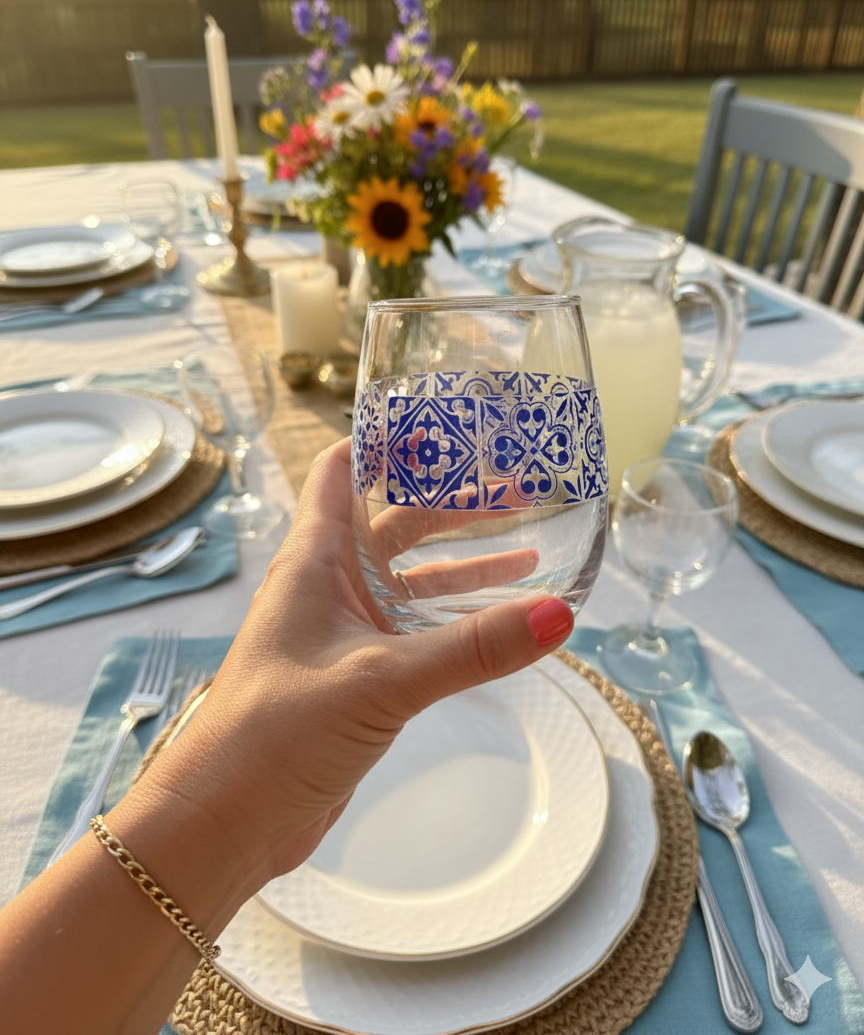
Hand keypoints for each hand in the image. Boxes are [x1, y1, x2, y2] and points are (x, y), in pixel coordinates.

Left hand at [145, 437, 572, 890]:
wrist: (226, 820)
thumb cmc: (276, 733)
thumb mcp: (382, 680)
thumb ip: (472, 648)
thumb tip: (559, 614)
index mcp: (314, 558)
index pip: (342, 469)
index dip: (388, 438)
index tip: (447, 422)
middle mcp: (327, 584)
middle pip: (395, 521)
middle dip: (453, 504)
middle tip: (519, 490)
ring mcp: (342, 630)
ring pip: (410, 579)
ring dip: (463, 564)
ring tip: (529, 551)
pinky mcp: (356, 675)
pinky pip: (414, 630)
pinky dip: (455, 620)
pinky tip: (499, 624)